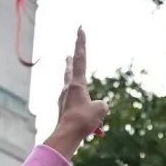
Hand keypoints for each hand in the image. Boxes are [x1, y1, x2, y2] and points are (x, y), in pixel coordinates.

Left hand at [44, 29, 108, 157]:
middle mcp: (68, 89)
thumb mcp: (100, 110)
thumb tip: (98, 108)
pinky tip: (95, 129)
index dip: (81, 43)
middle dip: (70, 62)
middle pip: (70, 71)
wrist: (66, 136)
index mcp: (77, 84)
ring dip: (80, 92)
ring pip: (74, 92)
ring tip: (86, 97)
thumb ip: (102, 105)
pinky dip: (87, 116)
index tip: (80, 28)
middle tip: (68, 55)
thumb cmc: (83, 121)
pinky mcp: (64, 112)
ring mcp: (64, 100)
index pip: (80, 58)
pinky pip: (78, 110)